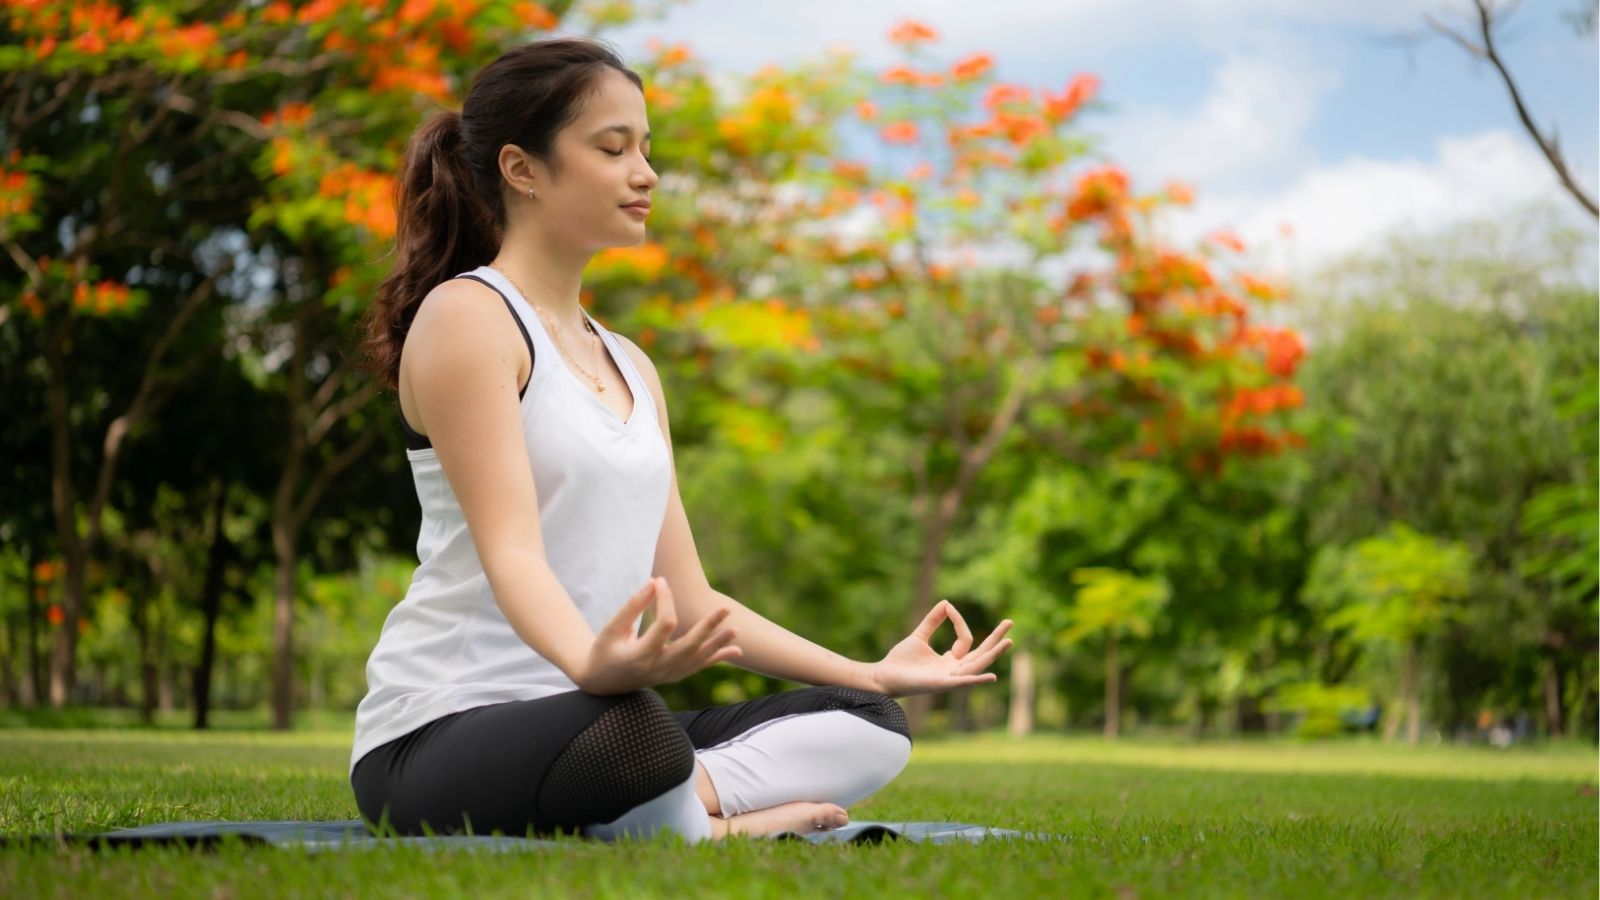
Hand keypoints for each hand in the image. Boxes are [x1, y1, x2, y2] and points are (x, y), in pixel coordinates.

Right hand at [575, 576, 742, 694]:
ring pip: (698, 660)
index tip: (661, 581)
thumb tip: (656, 582)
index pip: (664, 626)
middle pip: (689, 647)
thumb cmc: (604, 651)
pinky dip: (717, 658)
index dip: (665, 601)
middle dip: (709, 628)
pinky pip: (699, 667)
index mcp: (640, 656)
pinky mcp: (674, 676)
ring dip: (718, 644)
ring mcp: (667, 676)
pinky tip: (737, 649)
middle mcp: (657, 669)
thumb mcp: (611, 628)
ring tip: (737, 629)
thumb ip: (633, 606)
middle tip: (726, 608)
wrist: (602, 682)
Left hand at [869, 599, 1012, 698]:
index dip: (958, 621)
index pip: (966, 640)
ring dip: (993, 654)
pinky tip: (992, 676)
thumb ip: (932, 622)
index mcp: (950, 661)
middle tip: (1010, 622)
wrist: (882, 676)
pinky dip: (977, 680)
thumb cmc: (900, 661)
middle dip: (996, 639)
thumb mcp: (919, 636)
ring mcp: (949, 679)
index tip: (948, 607)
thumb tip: (946, 603)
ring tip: (1008, 642)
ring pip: (976, 665)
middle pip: (981, 654)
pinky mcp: (940, 685)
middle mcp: (953, 671)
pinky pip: (962, 682)